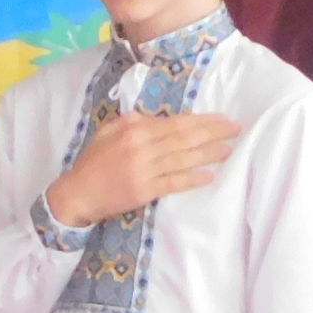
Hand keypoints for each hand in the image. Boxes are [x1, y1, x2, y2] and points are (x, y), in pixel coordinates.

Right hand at [46, 112, 241, 229]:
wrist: (76, 193)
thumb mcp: (109, 132)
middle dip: (214, 133)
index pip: (176, 123)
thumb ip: (136, 122)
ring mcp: (143, 169)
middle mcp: (141, 147)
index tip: (223, 118)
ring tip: (229, 150)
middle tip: (236, 130)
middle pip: (185, 138)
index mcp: (134, 129)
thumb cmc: (94, 162)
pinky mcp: (144, 190)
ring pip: (183, 159)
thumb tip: (163, 119)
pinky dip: (193, 179)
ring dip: (209, 154)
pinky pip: (174, 182)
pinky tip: (210, 175)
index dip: (202, 120)